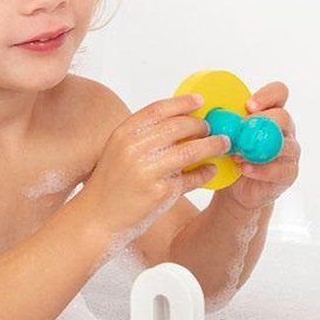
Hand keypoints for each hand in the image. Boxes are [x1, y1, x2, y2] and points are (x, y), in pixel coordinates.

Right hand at [81, 93, 231, 238]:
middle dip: (201, 125)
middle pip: (179, 126)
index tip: (200, 101)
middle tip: (212, 128)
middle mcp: (135, 148)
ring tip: (223, 144)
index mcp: (124, 134)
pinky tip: (211, 170)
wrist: (96, 218)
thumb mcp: (118, 152)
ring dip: (212, 145)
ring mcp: (149, 170)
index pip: (159, 109)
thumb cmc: (109, 185)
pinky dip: (206, 172)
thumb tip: (178, 123)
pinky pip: (191, 178)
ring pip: (192, 150)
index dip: (183, 102)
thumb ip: (143, 137)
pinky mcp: (161, 192)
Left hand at [223, 81, 300, 211]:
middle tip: (239, 132)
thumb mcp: (223, 135)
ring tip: (236, 155)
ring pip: (284, 144)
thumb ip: (221, 121)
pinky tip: (244, 169)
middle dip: (259, 123)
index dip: (267, 95)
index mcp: (270, 113)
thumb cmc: (230, 156)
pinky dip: (260, 169)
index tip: (249, 105)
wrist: (235, 189)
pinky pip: (281, 169)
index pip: (279, 93)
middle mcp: (284, 130)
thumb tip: (201, 110)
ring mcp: (290, 151)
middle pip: (282, 117)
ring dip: (256, 149)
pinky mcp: (289, 172)